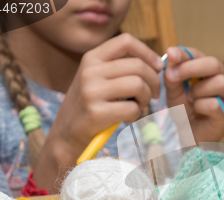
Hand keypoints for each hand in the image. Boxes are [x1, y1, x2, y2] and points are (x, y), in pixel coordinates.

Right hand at [34, 33, 163, 192]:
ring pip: (138, 85)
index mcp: (92, 58)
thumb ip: (119, 68)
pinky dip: (136, 114)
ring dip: (145, 98)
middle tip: (153, 94)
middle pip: (138, 66)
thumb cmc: (90, 105)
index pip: (125, 41)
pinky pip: (132, 108)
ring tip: (139, 105)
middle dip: (153, 81)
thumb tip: (156, 64)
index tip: (158, 67)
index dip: (147, 53)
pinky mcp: (96, 112)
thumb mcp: (97, 78)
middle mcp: (90, 70)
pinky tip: (127, 117)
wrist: (66, 134)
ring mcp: (91, 91)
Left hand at [164, 46, 223, 142]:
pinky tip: (197, 110)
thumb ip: (172, 78)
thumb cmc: (184, 110)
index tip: (170, 54)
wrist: (189, 135)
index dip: (184, 54)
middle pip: (214, 64)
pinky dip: (200, 106)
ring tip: (190, 99)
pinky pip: (215, 104)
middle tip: (173, 76)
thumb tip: (170, 66)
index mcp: (210, 70)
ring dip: (198, 90)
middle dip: (191, 68)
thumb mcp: (173, 91)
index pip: (199, 55)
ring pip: (220, 83)